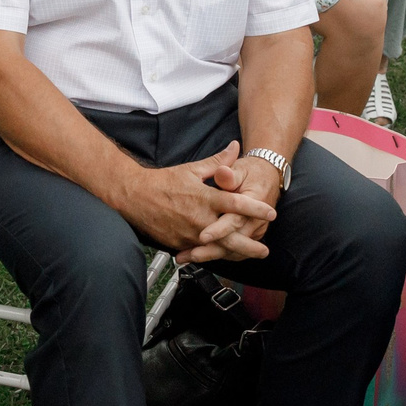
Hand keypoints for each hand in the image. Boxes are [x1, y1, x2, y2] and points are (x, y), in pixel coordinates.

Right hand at [110, 142, 278, 262]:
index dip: (255, 209)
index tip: (271, 213)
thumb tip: (235, 147)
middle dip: (250, 244)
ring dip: (235, 254)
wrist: (134, 196)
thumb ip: (218, 162)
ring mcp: (189, 233)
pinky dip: (214, 255)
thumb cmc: (163, 181)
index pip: (236, 204)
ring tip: (250, 257)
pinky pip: (200, 252)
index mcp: (205, 198)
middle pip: (230, 235)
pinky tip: (226, 259)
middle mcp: (200, 218)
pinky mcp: (179, 243)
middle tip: (265, 250)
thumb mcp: (192, 169)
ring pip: (216, 248)